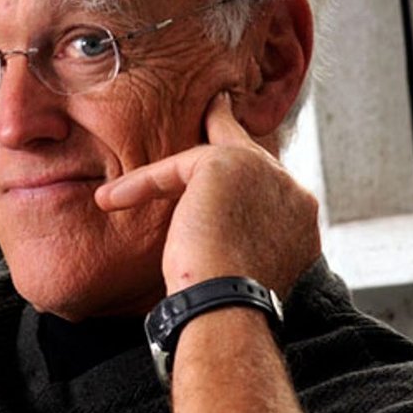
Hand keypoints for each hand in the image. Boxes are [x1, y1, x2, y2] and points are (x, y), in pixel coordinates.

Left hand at [94, 92, 319, 296]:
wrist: (232, 305)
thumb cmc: (231, 303)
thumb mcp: (245, 267)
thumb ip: (245, 239)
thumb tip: (219, 243)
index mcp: (300, 216)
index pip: (270, 183)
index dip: (249, 174)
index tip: (235, 162)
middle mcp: (290, 189)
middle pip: (248, 152)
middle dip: (228, 128)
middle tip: (216, 107)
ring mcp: (264, 173)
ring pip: (207, 159)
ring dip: (164, 175)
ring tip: (140, 168)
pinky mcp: (228, 163)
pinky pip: (177, 167)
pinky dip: (142, 184)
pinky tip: (111, 199)